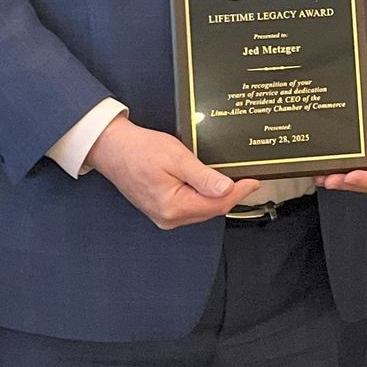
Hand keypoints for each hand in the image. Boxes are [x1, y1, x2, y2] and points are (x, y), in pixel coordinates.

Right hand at [87, 115, 259, 227]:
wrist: (112, 148)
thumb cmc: (139, 150)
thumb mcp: (177, 158)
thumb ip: (203, 176)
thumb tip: (227, 189)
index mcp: (173, 207)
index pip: (217, 204)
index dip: (239, 192)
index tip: (254, 181)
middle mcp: (168, 218)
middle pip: (211, 209)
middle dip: (230, 195)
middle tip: (247, 179)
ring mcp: (164, 216)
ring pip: (201, 209)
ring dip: (217, 196)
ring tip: (232, 180)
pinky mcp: (162, 209)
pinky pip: (190, 206)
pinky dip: (203, 196)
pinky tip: (209, 184)